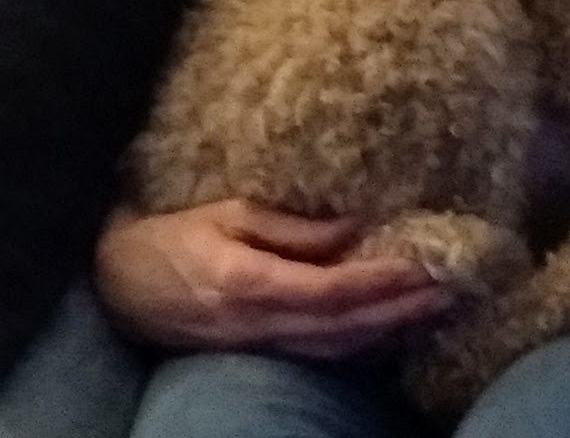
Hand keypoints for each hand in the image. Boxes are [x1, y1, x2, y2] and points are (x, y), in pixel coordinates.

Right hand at [95, 201, 454, 357]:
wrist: (116, 286)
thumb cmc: (168, 239)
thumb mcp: (225, 215)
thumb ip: (291, 227)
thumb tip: (353, 229)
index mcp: (248, 284)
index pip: (332, 291)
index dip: (381, 282)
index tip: (425, 265)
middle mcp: (259, 325)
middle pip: (347, 327)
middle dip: (403, 311)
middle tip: (454, 289)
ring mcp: (259, 347)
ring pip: (340, 348)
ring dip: (392, 329)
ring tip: (437, 307)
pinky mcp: (259, 355)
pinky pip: (323, 353)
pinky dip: (363, 341)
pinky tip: (392, 327)